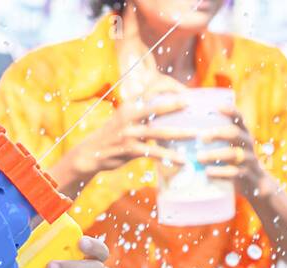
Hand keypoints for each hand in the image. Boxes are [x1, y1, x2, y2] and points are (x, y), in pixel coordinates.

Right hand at [53, 95, 191, 193]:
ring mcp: (129, 133)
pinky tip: (182, 160)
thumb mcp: (124, 117)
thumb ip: (143, 110)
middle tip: (193, 105)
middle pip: (157, 107)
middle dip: (176, 105)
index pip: (152, 89)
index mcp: (130, 104)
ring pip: (159, 131)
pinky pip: (154, 152)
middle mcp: (129, 116)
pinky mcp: (130, 150)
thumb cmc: (113, 134)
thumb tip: (165, 107)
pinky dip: (169, 156)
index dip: (170, 88)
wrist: (90, 153)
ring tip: (196, 134)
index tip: (186, 92)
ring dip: (180, 133)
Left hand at [196, 105, 273, 202]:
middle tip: (201, 137)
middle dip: (218, 133)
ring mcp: (248, 159)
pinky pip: (233, 173)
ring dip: (215, 154)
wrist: (255, 183)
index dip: (229, 111)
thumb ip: (214, 141)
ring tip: (199, 157)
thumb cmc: (233, 162)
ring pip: (233, 154)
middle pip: (234, 133)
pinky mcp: (245, 175)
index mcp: (242, 133)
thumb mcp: (229, 147)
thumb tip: (180, 136)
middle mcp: (247, 144)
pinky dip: (219, 172)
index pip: (238, 118)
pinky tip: (208, 172)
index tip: (216, 107)